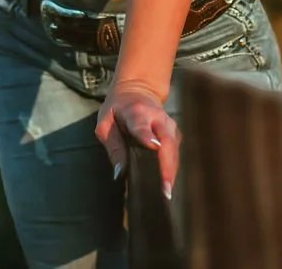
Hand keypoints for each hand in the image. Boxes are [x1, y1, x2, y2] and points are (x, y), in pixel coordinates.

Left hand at [94, 78, 180, 198]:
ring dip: (172, 170)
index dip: (147, 135)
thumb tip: (120, 174)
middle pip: (166, 139)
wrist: (138, 89)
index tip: (153, 146)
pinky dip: (173, 169)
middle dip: (167, 164)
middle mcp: (157, 117)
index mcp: (136, 112)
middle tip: (164, 188)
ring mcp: (169, 125)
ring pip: (174, 148)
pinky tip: (168, 186)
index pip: (141, 124)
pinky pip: (176, 153)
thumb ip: (113, 147)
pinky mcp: (176, 134)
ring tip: (167, 193)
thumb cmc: (118, 110)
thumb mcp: (105, 123)